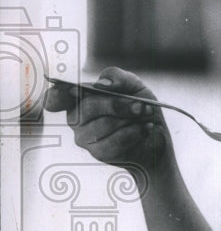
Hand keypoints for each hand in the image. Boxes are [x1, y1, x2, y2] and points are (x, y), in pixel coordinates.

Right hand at [44, 67, 172, 172]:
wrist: (155, 133)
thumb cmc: (139, 106)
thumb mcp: (133, 85)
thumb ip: (117, 76)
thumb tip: (102, 84)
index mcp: (78, 98)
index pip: (56, 98)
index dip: (56, 95)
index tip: (68, 89)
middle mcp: (76, 118)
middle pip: (87, 107)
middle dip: (117, 105)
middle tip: (140, 105)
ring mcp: (85, 138)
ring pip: (102, 126)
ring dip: (129, 120)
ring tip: (144, 116)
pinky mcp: (99, 154)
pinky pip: (114, 143)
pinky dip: (133, 133)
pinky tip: (144, 128)